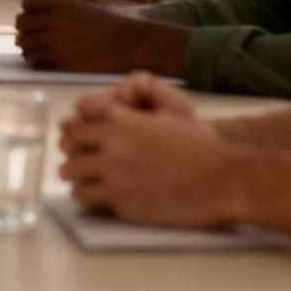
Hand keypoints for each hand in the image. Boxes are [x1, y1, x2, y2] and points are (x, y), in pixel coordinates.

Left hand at [15, 0, 150, 72]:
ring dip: (26, 45)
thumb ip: (59, 3)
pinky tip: (40, 57)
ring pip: (25, 44)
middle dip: (24, 28)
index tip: (31, 15)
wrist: (124, 41)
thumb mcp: (82, 2)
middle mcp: (52, 20)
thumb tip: (38, 9)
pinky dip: (34, 59)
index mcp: (57, 2)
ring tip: (32, 46)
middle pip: (22, 24)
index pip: (27, 4)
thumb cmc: (107, 21)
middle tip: (28, 32)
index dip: (29, 10)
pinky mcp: (59, 61)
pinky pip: (35, 60)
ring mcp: (54, 42)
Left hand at [58, 88, 232, 227]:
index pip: (80, 114)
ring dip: (79, 174)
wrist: (221, 182)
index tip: (85, 132)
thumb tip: (124, 88)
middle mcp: (112, 145)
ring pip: (71, 173)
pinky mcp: (119, 202)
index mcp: (123, 119)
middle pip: (68, 143)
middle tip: (84, 156)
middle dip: (75, 148)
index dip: (82, 122)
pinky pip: (87, 198)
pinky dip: (90, 196)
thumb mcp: (172, 110)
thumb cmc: (201, 146)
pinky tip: (102, 196)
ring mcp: (113, 175)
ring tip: (91, 178)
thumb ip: (144, 97)